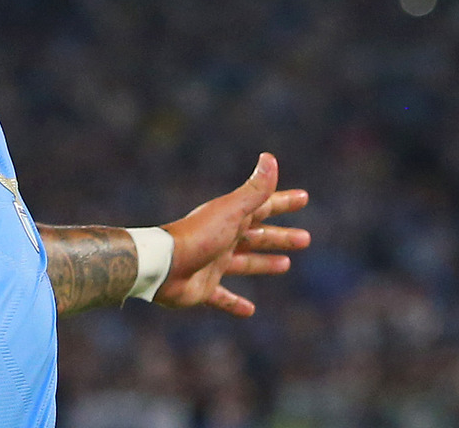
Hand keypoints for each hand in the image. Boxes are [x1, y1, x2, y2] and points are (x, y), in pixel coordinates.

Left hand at [156, 153, 309, 317]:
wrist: (163, 266)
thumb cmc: (198, 236)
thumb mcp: (231, 212)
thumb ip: (253, 190)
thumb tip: (270, 158)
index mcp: (228, 219)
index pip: (262, 207)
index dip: (282, 201)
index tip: (304, 198)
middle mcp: (221, 239)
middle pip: (256, 236)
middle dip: (279, 236)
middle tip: (305, 239)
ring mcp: (212, 264)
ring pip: (243, 263)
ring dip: (263, 263)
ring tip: (285, 265)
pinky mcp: (203, 288)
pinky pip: (221, 297)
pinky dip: (234, 304)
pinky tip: (249, 311)